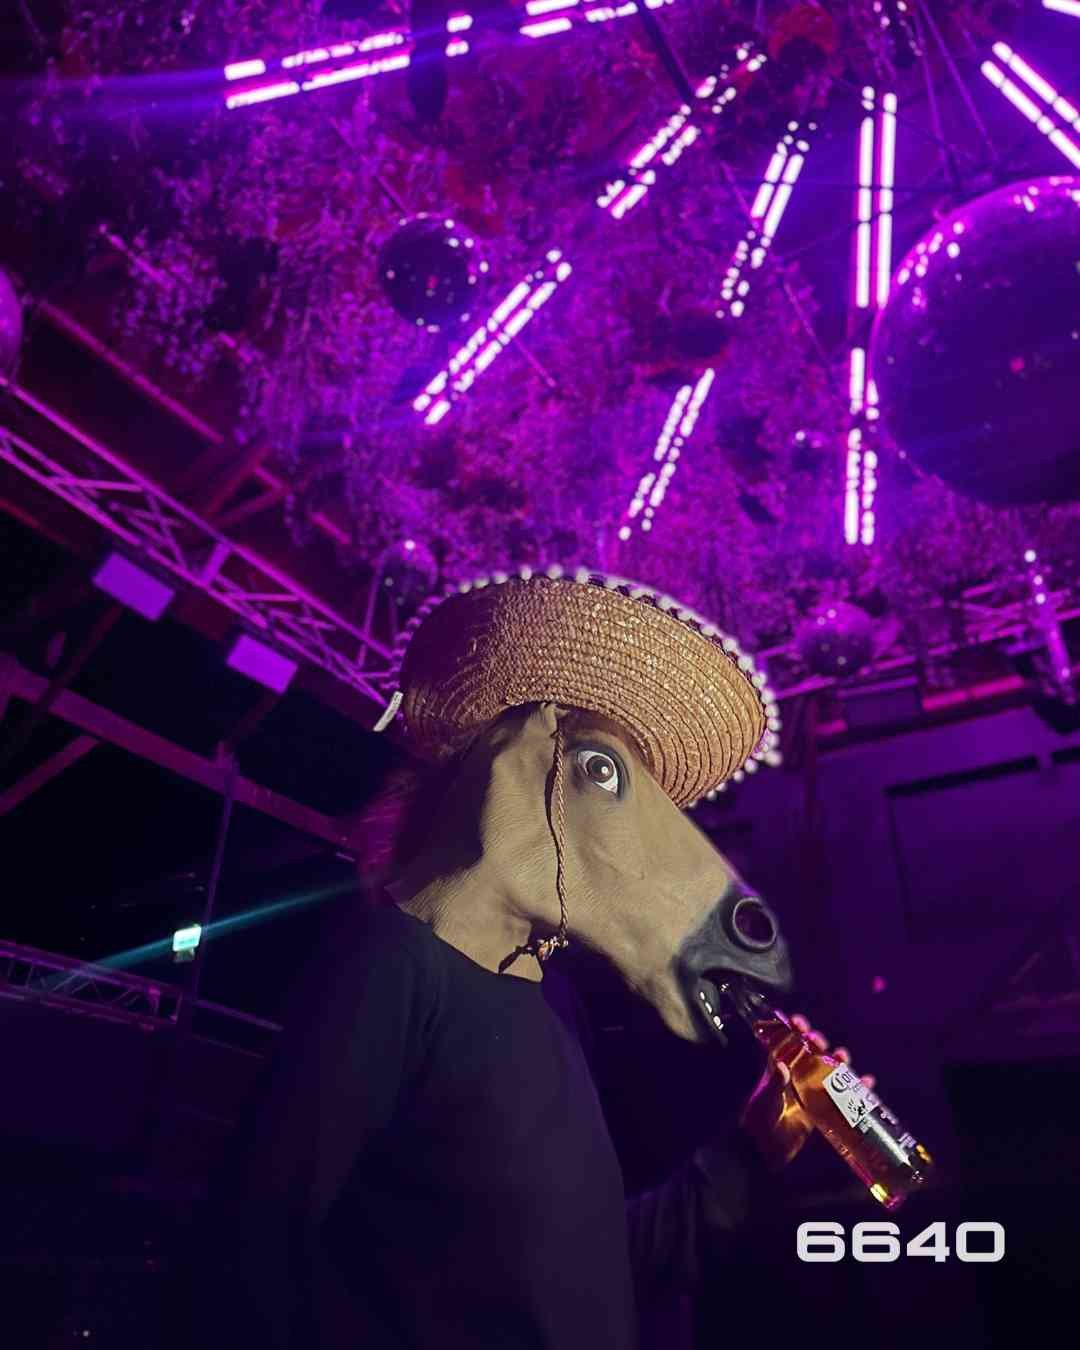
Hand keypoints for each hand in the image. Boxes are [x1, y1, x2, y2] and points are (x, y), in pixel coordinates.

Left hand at [738, 1013, 875, 1172]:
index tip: (799, 1020)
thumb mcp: (765, 1101)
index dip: (793, 1031)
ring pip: (829, 1071)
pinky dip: (856, 1089)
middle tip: (820, 1042)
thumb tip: (783, 1067)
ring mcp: (810, 1092)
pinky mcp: (822, 1110)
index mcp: (778, 1070)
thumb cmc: (759, 1122)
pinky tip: (867, 1083)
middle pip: (811, 1054)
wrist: (764, 1152)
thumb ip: (774, 1084)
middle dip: (818, 1044)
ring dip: (838, 1062)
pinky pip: (841, 1095)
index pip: (786, 1044)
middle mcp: (796, 1077)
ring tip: (843, 1057)